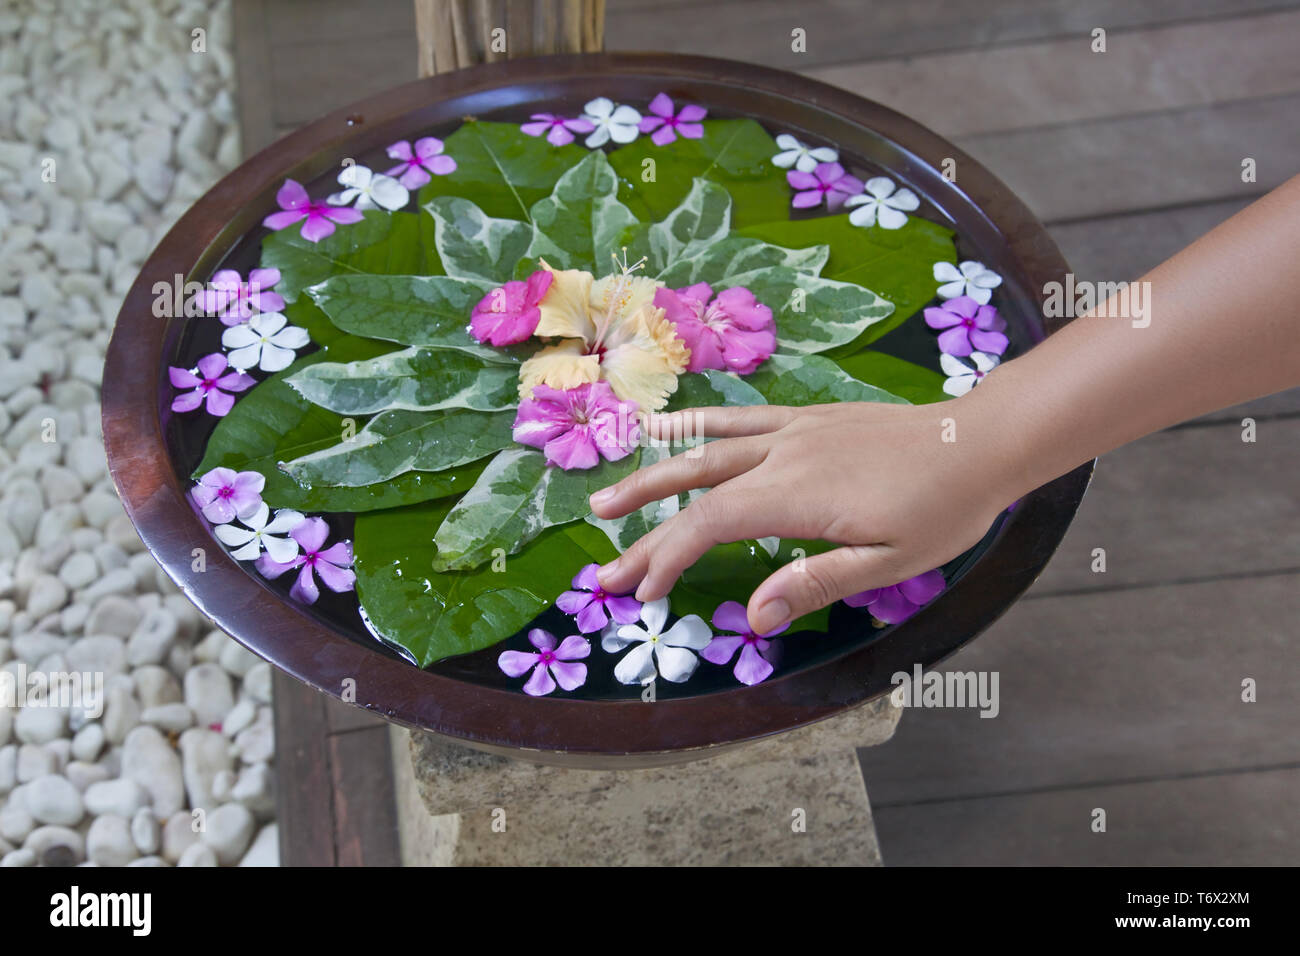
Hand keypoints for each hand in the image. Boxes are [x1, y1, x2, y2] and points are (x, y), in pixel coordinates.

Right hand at [589, 398, 1016, 634]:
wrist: (978, 440)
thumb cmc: (942, 509)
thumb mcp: (890, 562)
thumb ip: (817, 583)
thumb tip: (755, 616)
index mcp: (797, 494)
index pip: (710, 524)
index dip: (667, 556)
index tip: (640, 591)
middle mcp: (782, 456)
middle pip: (694, 490)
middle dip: (643, 530)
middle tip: (603, 569)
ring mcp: (791, 431)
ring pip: (704, 450)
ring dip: (650, 475)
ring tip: (604, 501)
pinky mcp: (804, 419)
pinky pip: (736, 421)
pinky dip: (693, 426)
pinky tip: (662, 427)